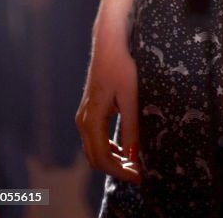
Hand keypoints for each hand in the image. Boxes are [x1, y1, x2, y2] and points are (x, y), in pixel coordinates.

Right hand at [76, 42, 140, 182]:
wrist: (108, 45)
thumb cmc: (121, 67)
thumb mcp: (130, 97)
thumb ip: (131, 127)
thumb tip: (134, 155)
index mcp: (91, 120)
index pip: (102, 158)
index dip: (121, 171)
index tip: (139, 176)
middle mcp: (83, 121)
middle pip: (96, 158)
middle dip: (117, 169)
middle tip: (139, 172)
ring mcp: (83, 117)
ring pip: (94, 150)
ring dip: (113, 160)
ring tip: (135, 163)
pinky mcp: (88, 113)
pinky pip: (95, 139)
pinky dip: (109, 149)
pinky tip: (125, 149)